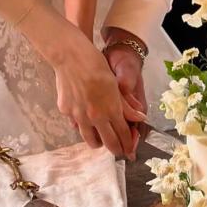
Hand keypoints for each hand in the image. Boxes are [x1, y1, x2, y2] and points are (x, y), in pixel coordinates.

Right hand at [53, 31, 144, 158]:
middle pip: (109, 143)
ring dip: (99, 142)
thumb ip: (126, 104)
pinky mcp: (66, 112)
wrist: (70, 56)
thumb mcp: (115, 83)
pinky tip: (84, 118)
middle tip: (118, 149)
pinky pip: (76, 125)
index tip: (130, 150)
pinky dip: (83, 126)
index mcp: (110, 109)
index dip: (128, 144)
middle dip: (116, 149)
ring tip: (101, 138)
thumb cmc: (95, 65)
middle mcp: (95, 116)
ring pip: (90, 140)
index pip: (123, 134)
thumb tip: (140, 117)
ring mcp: (79, 116)